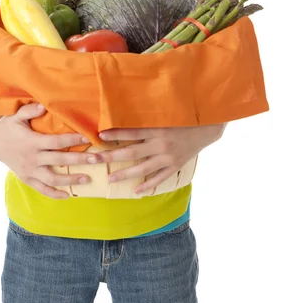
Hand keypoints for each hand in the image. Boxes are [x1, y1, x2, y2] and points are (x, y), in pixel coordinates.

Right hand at [0, 102, 101, 198]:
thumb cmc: (9, 126)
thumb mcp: (16, 116)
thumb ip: (30, 111)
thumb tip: (43, 105)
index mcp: (33, 142)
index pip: (56, 141)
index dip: (73, 139)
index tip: (89, 137)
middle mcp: (33, 158)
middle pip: (59, 160)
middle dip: (79, 160)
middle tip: (97, 159)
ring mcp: (30, 170)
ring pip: (53, 178)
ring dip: (71, 180)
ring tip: (88, 179)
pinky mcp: (26, 178)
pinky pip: (42, 189)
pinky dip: (55, 194)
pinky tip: (69, 196)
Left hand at [96, 124, 226, 193]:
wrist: (208, 128)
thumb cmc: (184, 116)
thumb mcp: (167, 113)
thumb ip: (149, 115)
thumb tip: (128, 111)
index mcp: (158, 129)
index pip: (132, 132)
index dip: (115, 134)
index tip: (99, 135)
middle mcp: (161, 144)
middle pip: (132, 152)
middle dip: (112, 157)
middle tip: (95, 160)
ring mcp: (168, 157)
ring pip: (142, 169)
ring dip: (125, 174)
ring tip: (110, 178)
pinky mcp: (175, 166)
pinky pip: (159, 178)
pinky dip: (148, 185)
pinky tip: (136, 191)